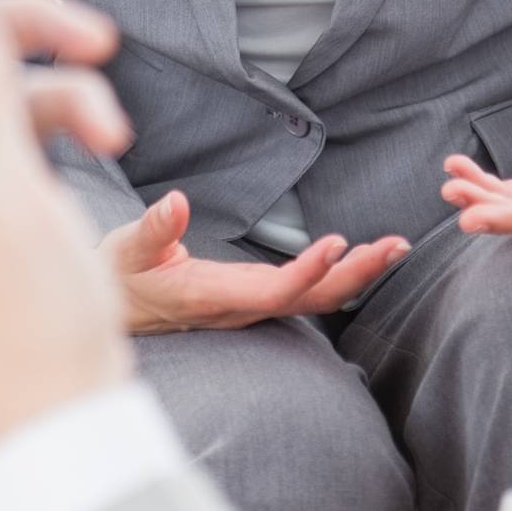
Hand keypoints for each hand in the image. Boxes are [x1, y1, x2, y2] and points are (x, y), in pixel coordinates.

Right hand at [103, 196, 410, 332]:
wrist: (115, 308)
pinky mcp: (253, 298)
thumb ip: (152, 229)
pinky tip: (362, 256)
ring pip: (312, 299)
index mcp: (210, 297)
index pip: (272, 292)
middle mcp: (238, 308)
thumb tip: (176, 202)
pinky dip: (338, 274)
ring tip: (394, 247)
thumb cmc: (120, 274)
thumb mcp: (124, 250)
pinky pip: (304, 292)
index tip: (338, 242)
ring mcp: (249, 305)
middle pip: (308, 301)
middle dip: (354, 275)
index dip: (308, 272)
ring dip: (356, 275)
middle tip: (396, 244)